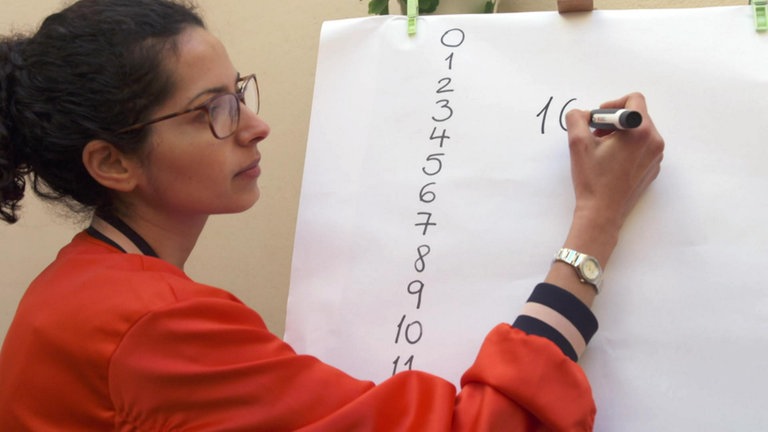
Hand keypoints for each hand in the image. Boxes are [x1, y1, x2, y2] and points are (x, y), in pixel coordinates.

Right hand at [566, 93, 663, 242]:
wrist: (602, 213)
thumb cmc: (592, 180)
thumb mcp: (577, 144)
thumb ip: (577, 119)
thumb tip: (582, 114)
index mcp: (640, 131)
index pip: (634, 100)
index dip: (613, 104)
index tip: (599, 119)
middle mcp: (654, 142)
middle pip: (637, 116)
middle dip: (614, 122)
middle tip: (596, 136)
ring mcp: (656, 157)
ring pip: (640, 132)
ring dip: (621, 135)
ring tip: (602, 151)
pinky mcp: (653, 169)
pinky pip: (642, 148)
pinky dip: (627, 149)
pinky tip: (611, 163)